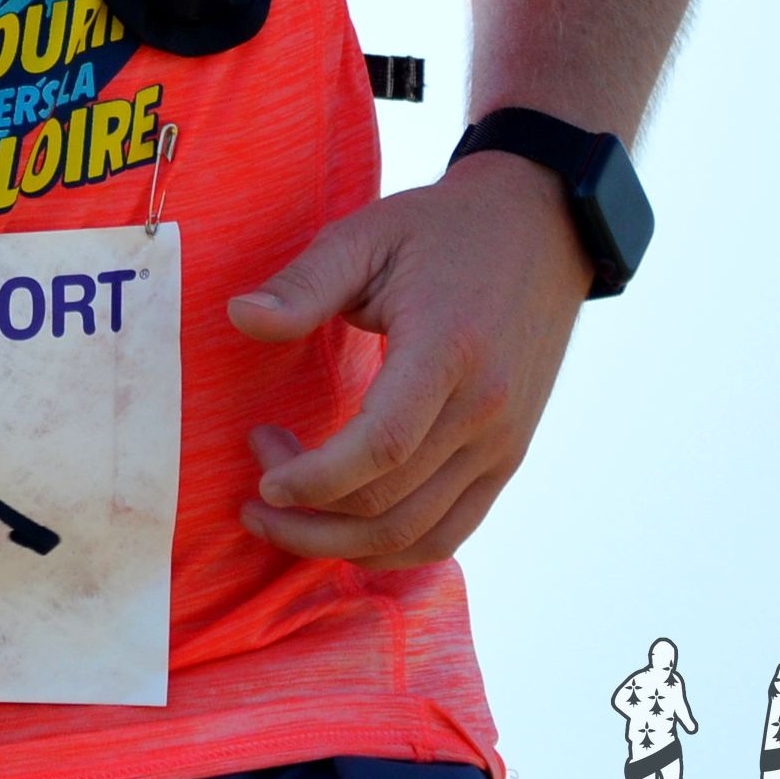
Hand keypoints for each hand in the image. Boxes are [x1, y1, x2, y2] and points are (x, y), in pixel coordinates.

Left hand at [225, 151, 591, 566]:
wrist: (538, 231)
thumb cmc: (441, 231)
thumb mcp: (365, 236)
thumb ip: (304, 283)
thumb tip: (240, 317)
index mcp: (447, 350)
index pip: (381, 446)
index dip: (314, 478)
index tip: (261, 476)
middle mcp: (484, 410)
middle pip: (391, 503)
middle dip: (309, 513)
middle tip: (257, 488)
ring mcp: (502, 443)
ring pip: (418, 534)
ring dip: (341, 544)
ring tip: (283, 517)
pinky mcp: (508, 457)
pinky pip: (451, 531)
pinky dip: (391, 547)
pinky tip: (341, 529)